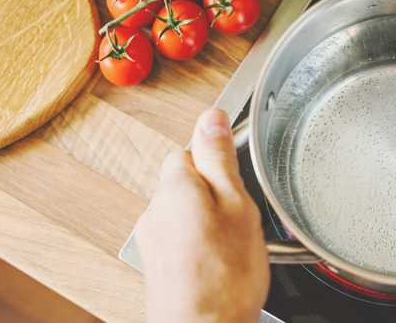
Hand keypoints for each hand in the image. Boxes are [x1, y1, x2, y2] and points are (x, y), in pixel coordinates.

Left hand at [135, 109, 269, 322]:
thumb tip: (211, 117)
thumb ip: (219, 157)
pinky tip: (221, 261)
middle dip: (216, 192)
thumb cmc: (224, 278)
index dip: (221, 161)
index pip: (193, 147)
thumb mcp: (237, 204)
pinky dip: (200, 242)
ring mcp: (153, 237)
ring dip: (209, 218)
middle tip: (242, 216)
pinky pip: (183, 236)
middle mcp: (156, 208)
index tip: (239, 179)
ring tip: (234, 244)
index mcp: (175, 185)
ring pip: (187, 209)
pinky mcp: (158, 262)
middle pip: (189, 179)